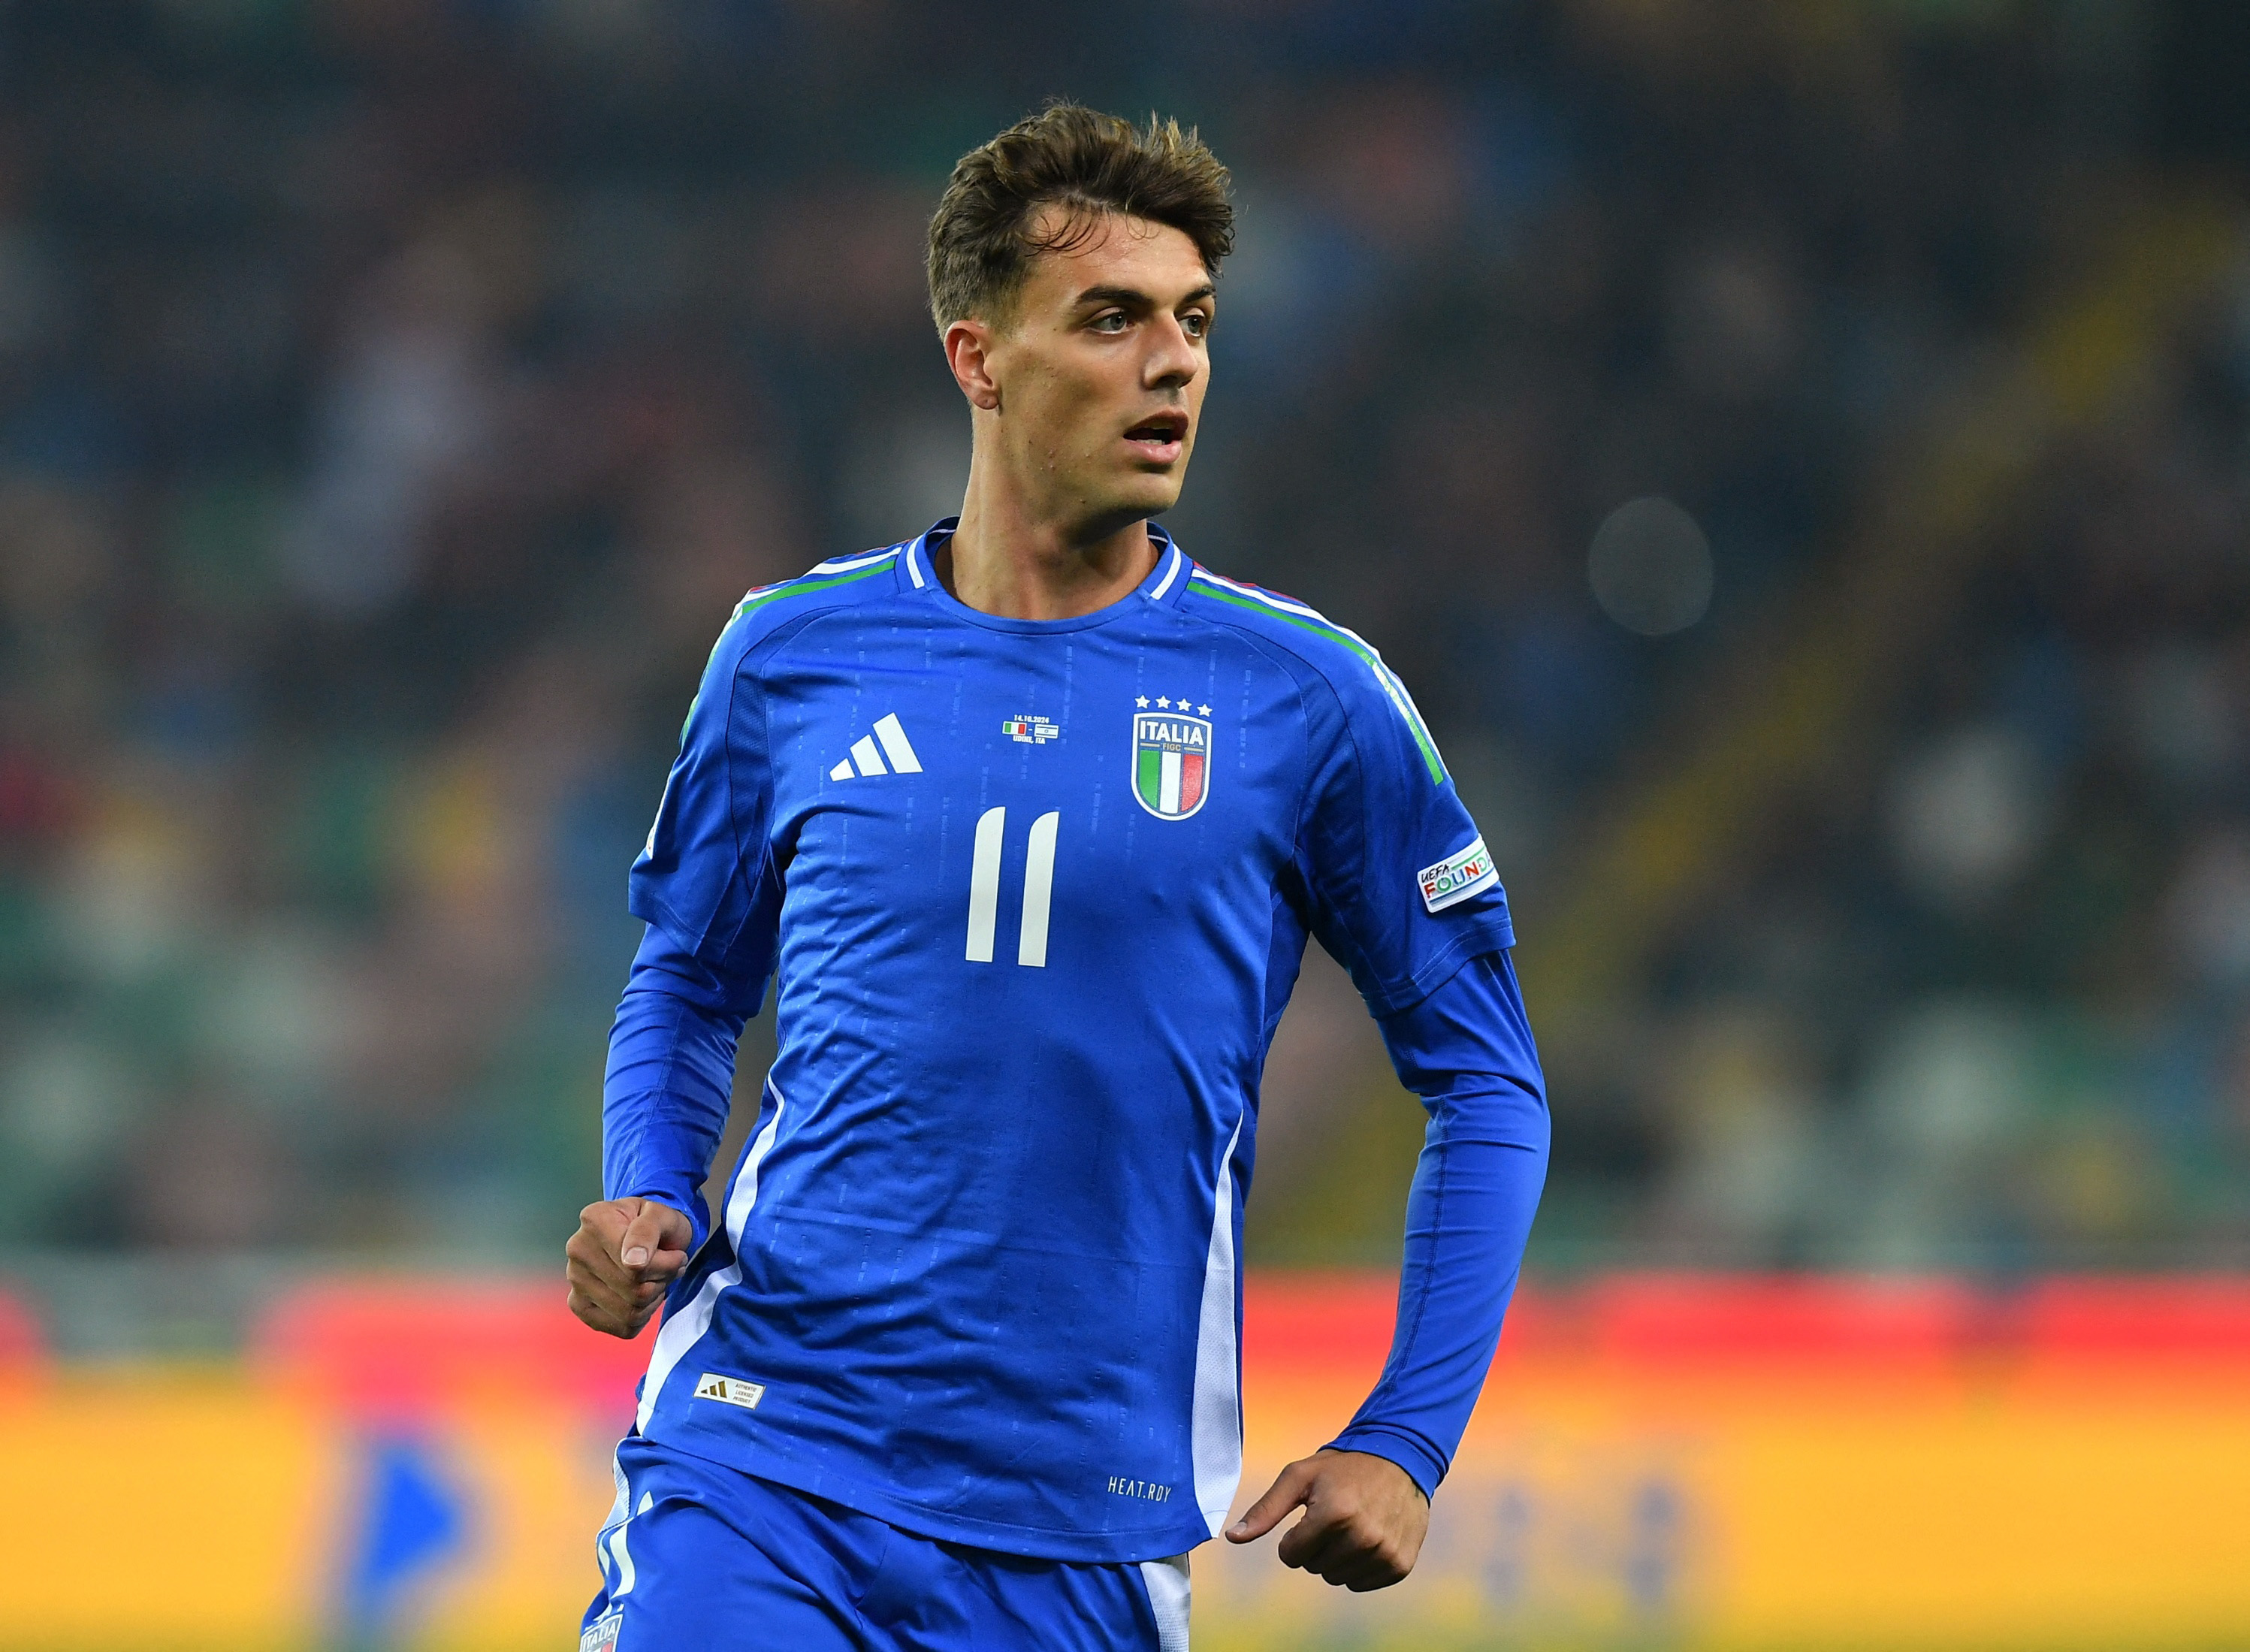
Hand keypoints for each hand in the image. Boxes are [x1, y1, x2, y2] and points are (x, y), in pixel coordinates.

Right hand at [566, 1196, 693, 1337]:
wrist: (648, 1233)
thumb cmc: (657, 1223)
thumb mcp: (662, 1216)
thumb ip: (647, 1232)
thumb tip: (634, 1263)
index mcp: (596, 1220)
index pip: (636, 1267)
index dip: (667, 1266)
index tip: (677, 1256)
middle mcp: (578, 1249)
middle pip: (634, 1291)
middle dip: (663, 1281)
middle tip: (672, 1268)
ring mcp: (575, 1279)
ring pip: (629, 1312)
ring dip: (654, 1299)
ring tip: (658, 1280)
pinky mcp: (579, 1304)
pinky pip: (620, 1328)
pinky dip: (642, 1318)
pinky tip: (645, 1298)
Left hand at [1224, 1448, 1428, 1590]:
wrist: (1399, 1460)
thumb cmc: (1341, 1469)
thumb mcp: (1299, 1478)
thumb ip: (1265, 1509)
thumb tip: (1233, 1537)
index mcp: (1334, 1514)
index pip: (1290, 1556)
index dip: (1293, 1537)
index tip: (1309, 1516)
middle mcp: (1362, 1537)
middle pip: (1313, 1568)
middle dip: (1316, 1546)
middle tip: (1333, 1517)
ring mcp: (1384, 1553)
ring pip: (1336, 1579)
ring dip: (1336, 1558)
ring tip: (1351, 1526)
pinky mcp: (1400, 1564)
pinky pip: (1361, 1584)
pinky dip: (1358, 1567)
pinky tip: (1368, 1539)